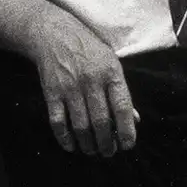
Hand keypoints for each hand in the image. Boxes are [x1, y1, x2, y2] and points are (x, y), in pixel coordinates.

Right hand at [29, 10, 138, 157]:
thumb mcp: (111, 63)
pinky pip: (58, 121)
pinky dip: (64, 138)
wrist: (53, 33)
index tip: (127, 146)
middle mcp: (91, 81)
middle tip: (108, 152)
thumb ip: (121, 92)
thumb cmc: (88, 49)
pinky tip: (70, 145)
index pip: (122, 108)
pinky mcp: (51, 92)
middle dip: (106, 143)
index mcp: (111, 73)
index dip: (126, 131)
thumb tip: (134, 120)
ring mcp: (70, 87)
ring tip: (92, 151)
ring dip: (87, 144)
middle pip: (101, 122)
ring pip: (81, 126)